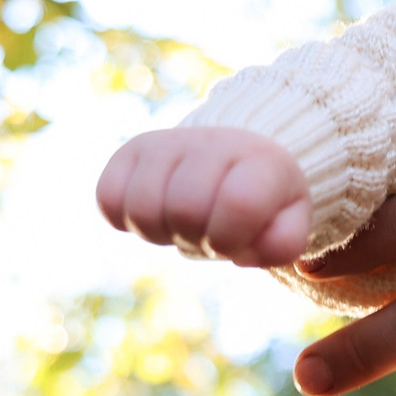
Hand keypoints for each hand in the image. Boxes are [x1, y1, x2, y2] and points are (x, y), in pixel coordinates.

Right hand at [94, 126, 314, 266]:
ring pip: (142, 209)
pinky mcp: (129, 152)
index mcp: (261, 161)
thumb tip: (246, 253)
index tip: (235, 239)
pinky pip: (107, 199)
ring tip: (182, 222)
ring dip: (161, 232)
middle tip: (208, 231)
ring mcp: (167, 144)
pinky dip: (126, 220)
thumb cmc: (263, 202)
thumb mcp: (288, 222)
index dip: (231, 238)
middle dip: (196, 237)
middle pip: (184, 210)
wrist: (236, 157)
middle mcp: (212, 142)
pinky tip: (155, 212)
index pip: (238, 204)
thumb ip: (282, 243)